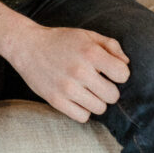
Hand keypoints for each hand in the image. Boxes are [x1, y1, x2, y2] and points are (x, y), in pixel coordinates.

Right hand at [8, 25, 129, 123]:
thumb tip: (126, 63)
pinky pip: (83, 117)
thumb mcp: (86, 35)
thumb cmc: (61, 40)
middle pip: (113, 96)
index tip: (109, 70)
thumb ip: (110, 45)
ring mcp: (67, 88)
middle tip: (97, 81)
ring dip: (96, 100)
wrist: (27, 46)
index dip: (119, 73)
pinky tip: (77, 98)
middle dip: (108, 89)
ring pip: (100, 108)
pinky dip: (83, 109)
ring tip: (86, 89)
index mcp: (90, 52)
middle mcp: (80, 70)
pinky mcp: (56, 100)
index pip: (123, 75)